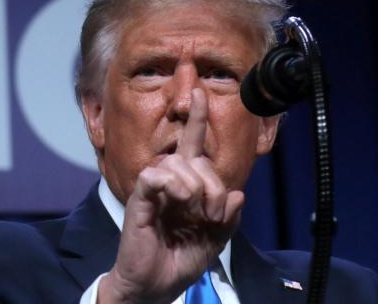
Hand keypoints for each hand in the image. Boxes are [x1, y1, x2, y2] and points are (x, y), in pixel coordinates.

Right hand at [98, 87, 243, 303]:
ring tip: (194, 214)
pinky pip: (156, 175)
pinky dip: (173, 185)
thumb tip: (237, 194)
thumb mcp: (215, 241)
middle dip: (213, 184)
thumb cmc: (180, 260)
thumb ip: (228, 218)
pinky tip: (178, 201)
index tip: (201, 94)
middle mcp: (171, 183)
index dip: (197, 120)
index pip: (192, 146)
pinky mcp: (140, 198)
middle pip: (196, 158)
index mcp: (187, 187)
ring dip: (196, 189)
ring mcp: (155, 189)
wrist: (155, 285)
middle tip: (212, 214)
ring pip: (178, 163)